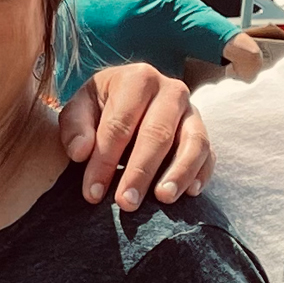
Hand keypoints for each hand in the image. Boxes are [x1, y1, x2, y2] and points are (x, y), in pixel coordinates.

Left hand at [60, 64, 211, 210]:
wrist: (129, 100)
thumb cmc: (100, 108)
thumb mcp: (80, 108)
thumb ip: (74, 127)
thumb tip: (80, 153)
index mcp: (137, 79)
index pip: (120, 124)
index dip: (104, 160)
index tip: (92, 193)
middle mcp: (171, 91)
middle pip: (157, 134)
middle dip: (140, 171)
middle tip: (125, 203)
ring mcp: (192, 112)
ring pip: (193, 142)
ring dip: (179, 173)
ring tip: (163, 199)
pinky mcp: (204, 132)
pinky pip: (209, 154)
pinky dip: (202, 173)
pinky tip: (190, 193)